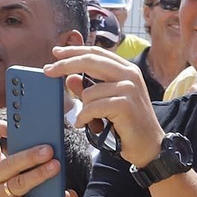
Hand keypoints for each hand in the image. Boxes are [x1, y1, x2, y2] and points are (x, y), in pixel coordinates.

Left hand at [46, 45, 164, 166]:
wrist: (150, 145)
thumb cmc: (128, 125)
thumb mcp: (106, 104)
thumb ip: (89, 89)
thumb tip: (69, 78)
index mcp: (127, 69)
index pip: (96, 53)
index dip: (74, 51)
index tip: (56, 53)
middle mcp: (130, 74)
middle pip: (90, 61)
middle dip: (65, 65)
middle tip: (47, 71)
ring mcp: (129, 87)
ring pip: (88, 92)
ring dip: (83, 109)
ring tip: (89, 120)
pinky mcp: (125, 104)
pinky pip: (92, 107)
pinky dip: (85, 118)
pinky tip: (89, 126)